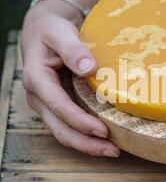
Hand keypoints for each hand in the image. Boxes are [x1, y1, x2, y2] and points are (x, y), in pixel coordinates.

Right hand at [21, 6, 119, 157]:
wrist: (42, 31)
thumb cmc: (51, 30)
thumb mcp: (60, 32)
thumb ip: (73, 49)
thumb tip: (89, 68)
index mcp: (37, 78)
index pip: (58, 106)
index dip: (80, 121)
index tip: (102, 130)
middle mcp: (39, 97)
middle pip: (60, 128)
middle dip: (86, 143)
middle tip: (113, 150)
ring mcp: (47, 104)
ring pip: (64, 132)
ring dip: (87, 145)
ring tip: (113, 151)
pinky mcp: (57, 106)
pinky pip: (69, 126)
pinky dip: (86, 136)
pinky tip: (105, 139)